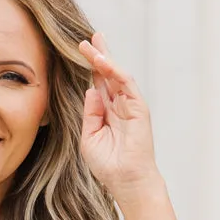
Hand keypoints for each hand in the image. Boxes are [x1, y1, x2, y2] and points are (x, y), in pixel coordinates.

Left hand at [78, 32, 163, 202]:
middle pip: (108, 75)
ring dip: (105, 58)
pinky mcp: (139, 108)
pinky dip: (115, 71)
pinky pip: (126, 84)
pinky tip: (103, 62)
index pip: (99, 84)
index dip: (91, 68)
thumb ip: (89, 114)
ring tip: (92, 44)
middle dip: (99, 55)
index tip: (81, 51)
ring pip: (117, 75)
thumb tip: (91, 90)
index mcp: (107, 113)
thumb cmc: (108, 165)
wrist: (126, 181)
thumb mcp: (89, 138)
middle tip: (88, 38)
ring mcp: (130, 105)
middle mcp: (119, 106)